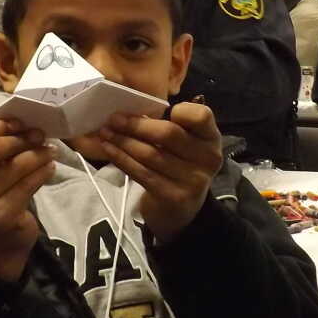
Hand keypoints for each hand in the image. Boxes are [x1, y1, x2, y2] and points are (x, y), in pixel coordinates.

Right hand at [0, 118, 55, 283]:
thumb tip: (20, 120)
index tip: (19, 123)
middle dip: (21, 138)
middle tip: (39, 135)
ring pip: (16, 165)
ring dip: (38, 153)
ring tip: (49, 150)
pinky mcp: (0, 215)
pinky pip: (29, 184)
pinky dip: (44, 171)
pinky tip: (50, 167)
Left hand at [94, 103, 222, 243]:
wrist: (181, 208)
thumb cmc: (179, 165)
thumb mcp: (185, 144)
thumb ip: (172, 126)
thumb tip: (132, 110)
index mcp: (211, 138)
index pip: (201, 116)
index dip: (179, 111)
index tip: (155, 109)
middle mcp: (208, 158)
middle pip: (168, 134)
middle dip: (137, 125)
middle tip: (113, 119)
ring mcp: (192, 180)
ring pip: (150, 154)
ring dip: (123, 141)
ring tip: (105, 132)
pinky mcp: (173, 196)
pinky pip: (141, 172)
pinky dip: (121, 159)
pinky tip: (109, 149)